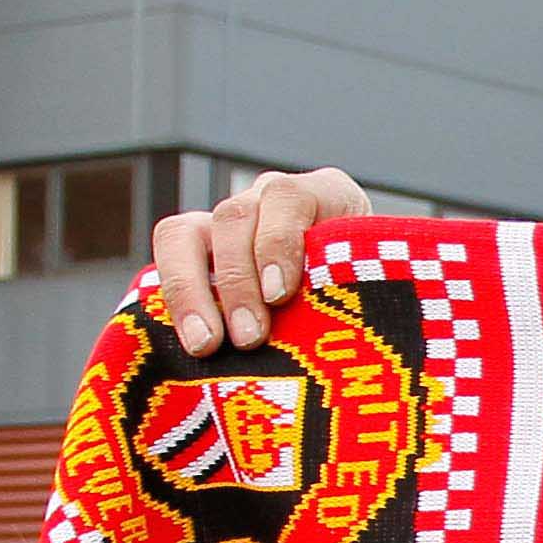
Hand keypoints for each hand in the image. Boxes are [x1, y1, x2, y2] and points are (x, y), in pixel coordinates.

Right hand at [149, 167, 371, 356]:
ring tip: (205, 346)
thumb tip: (363, 320)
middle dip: (237, 281)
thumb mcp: (375, 287)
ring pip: (184, 234)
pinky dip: (171, 300)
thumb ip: (361, 288)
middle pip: (233, 218)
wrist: (360, 316)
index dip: (278, 243)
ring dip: (191, 291)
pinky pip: (166, 262)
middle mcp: (268, 201)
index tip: (279, 295)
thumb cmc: (373, 302)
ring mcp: (226, 226)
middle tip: (248, 339)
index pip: (288, 198)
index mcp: (323, 196)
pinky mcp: (196, 254)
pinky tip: (181, 339)